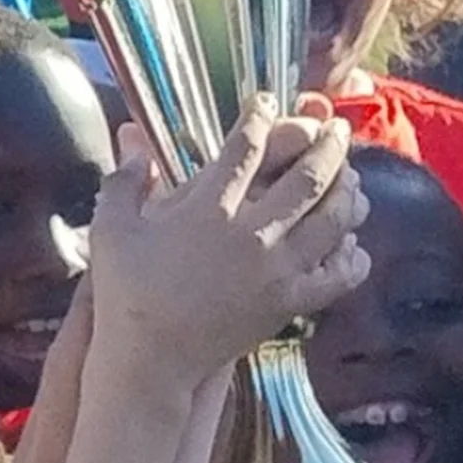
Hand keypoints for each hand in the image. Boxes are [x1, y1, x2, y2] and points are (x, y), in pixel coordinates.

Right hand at [87, 101, 365, 385]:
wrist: (150, 360)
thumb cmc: (125, 294)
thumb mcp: (110, 231)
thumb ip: (123, 181)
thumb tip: (133, 141)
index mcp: (208, 208)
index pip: (247, 146)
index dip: (262, 115)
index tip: (267, 101)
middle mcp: (250, 233)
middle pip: (309, 175)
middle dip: (328, 144)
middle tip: (336, 129)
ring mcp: (276, 269)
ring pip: (333, 218)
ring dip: (348, 190)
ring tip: (351, 176)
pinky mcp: (289, 303)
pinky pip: (338, 274)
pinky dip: (352, 254)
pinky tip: (351, 243)